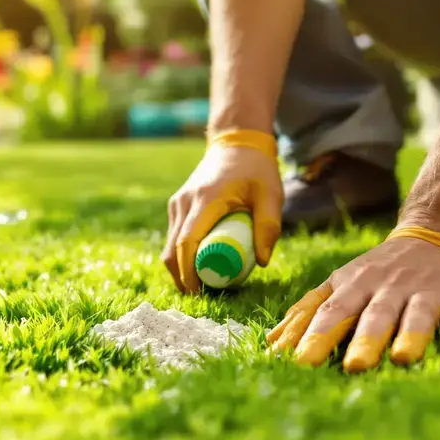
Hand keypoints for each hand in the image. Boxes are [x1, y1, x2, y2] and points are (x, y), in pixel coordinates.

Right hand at [162, 129, 283, 292]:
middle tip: (201, 296)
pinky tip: (198, 265)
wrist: (237, 142)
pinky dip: (181, 255)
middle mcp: (185, 202)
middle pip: (172, 250)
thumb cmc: (257, 169)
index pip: (188, 243)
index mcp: (206, 200)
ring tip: (202, 284)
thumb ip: (269, 227)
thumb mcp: (271, 195)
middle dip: (181, 278)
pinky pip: (174, 236)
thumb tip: (262, 262)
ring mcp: (178, 203)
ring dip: (180, 268)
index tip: (199, 292)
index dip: (189, 272)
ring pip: (169, 245)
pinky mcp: (178, 204)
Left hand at [266, 226, 439, 370]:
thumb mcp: (341, 284)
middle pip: (372, 316)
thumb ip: (308, 312)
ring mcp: (427, 291)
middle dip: (362, 341)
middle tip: (352, 367)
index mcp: (354, 288)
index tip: (297, 362)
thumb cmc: (380, 271)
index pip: (330, 313)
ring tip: (403, 358)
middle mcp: (388, 288)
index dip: (315, 336)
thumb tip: (271, 343)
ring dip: (411, 335)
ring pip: (417, 314)